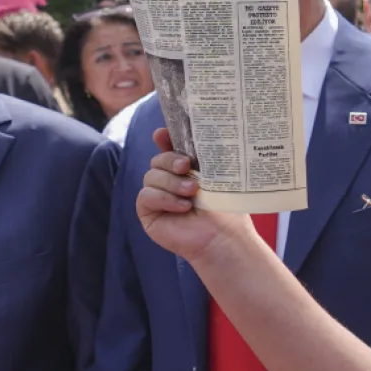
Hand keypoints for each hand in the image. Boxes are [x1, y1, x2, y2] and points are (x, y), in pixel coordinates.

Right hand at [135, 128, 254, 263]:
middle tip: (187, 166)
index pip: (169, 148)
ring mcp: (157, 196)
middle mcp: (170, 181)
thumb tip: (193, 135)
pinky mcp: (148, 212)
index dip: (164, 138)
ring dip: (172, 183)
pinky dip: (164, 199)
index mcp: (187, 170)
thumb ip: (202, 157)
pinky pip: (146, 195)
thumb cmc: (225, 209)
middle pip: (158, 160)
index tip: (163, 133)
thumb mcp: (216, 177)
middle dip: (170, 160)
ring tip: (192, 192)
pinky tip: (182, 207)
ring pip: (151, 176)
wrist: (223, 238)